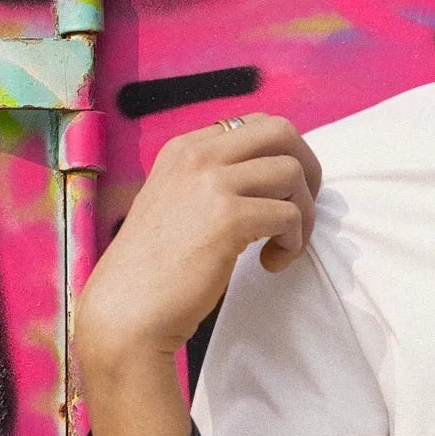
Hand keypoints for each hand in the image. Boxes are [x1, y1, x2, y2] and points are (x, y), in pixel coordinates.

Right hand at [77, 115, 321, 368]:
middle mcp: (196, 155)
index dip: (282, 158)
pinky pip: (290, 215)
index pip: (255, 124)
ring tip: (282, 246)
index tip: (279, 197)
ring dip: (304, 214)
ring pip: (293, 172)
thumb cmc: (157, 269)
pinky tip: (270, 264)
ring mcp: (211, 182)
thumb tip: (276, 177)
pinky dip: (293, 244)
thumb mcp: (178, 204)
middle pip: (282, 131)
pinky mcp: (227, 217)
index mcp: (183, 149)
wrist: (126, 311)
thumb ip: (214, 182)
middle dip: (307, 170)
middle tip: (299, 211)